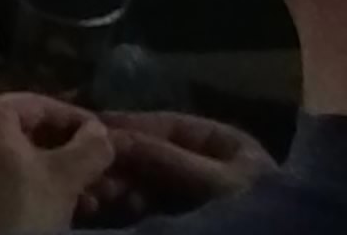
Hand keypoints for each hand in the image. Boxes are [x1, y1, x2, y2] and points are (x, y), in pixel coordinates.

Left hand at [0, 94, 115, 234]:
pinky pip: (9, 174)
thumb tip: (101, 132)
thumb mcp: (65, 177)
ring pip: (24, 157)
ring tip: (96, 194)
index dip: (80, 121)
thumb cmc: (22, 208)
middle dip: (74, 154)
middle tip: (105, 168)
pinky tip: (72, 205)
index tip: (107, 137)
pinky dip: (39, 184)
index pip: (43, 106)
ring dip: (64, 173)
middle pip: (33, 132)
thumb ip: (90, 147)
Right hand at [89, 110, 276, 215]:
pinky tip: (106, 206)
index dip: (132, 123)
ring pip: (145, 184)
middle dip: (122, 159)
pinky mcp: (178, 224)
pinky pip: (146, 210)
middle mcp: (207, 168)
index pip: (171, 126)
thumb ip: (167, 159)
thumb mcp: (216, 183)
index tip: (92, 126)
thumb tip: (112, 136)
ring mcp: (193, 200)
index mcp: (226, 146)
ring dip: (119, 184)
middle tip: (88, 165)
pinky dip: (126, 207)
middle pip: (154, 154)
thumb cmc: (257, 212)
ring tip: (95, 189)